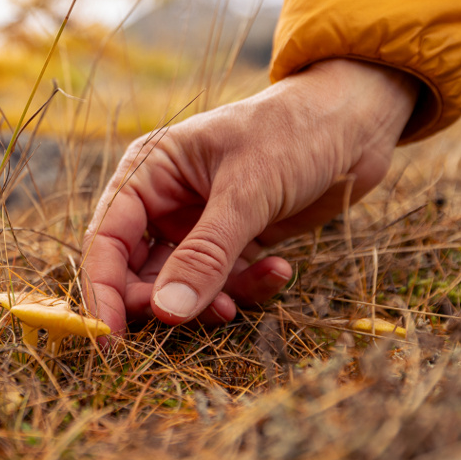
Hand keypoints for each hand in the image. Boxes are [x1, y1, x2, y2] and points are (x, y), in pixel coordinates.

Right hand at [81, 59, 418, 334]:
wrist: (357, 120)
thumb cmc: (295, 132)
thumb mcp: (247, 191)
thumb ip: (206, 255)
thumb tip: (166, 312)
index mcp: (149, 171)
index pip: (108, 239)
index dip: (104, 289)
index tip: (110, 339)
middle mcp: (165, 200)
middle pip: (137, 271)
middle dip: (164, 300)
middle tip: (197, 316)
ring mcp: (199, 224)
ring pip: (183, 285)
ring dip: (212, 299)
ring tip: (244, 300)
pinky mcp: (235, 242)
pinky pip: (225, 282)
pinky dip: (248, 287)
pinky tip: (279, 270)